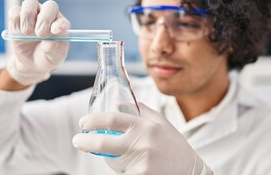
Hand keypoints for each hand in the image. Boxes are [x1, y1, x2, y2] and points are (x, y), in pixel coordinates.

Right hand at [7, 0, 69, 85]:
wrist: (31, 62)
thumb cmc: (47, 57)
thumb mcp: (54, 57)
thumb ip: (54, 50)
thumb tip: (50, 43)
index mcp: (61, 25)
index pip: (62, 20)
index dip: (60, 24)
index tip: (56, 31)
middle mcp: (49, 16)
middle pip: (49, 6)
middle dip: (44, 19)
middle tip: (40, 34)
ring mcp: (33, 14)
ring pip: (30, 2)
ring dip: (28, 17)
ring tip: (27, 32)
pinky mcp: (18, 17)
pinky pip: (15, 10)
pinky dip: (15, 19)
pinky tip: (18, 31)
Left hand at [73, 103, 212, 174]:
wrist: (192, 171)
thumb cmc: (173, 145)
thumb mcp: (160, 122)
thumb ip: (140, 109)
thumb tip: (117, 103)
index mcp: (146, 125)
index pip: (112, 119)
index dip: (93, 121)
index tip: (83, 123)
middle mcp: (143, 142)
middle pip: (103, 143)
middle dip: (85, 142)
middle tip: (78, 141)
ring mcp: (142, 163)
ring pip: (112, 162)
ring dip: (110, 159)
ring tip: (122, 157)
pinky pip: (122, 174)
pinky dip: (123, 171)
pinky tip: (132, 168)